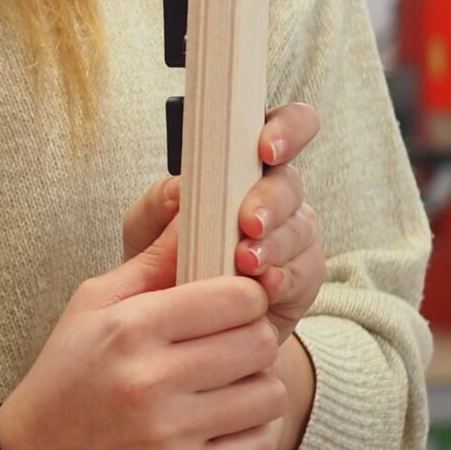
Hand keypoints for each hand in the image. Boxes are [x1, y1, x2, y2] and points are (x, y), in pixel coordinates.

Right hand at [0, 217, 286, 449]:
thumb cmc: (68, 372)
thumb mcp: (95, 303)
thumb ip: (153, 260)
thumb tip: (193, 208)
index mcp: (129, 328)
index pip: (234, 298)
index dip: (245, 295)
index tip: (233, 301)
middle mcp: (149, 380)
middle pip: (258, 343)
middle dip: (254, 336)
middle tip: (233, 341)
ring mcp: (167, 434)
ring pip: (268, 394)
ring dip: (257, 384)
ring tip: (229, 381)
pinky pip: (257, 445)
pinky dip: (253, 429)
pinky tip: (226, 419)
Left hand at [119, 102, 325, 341]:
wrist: (183, 321)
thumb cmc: (164, 259)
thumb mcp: (146, 229)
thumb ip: (157, 203)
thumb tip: (179, 188)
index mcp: (242, 168)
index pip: (281, 128)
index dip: (285, 130)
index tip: (264, 148)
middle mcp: (276, 196)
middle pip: (291, 183)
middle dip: (270, 201)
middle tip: (248, 223)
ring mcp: (294, 236)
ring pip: (301, 228)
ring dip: (274, 244)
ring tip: (246, 262)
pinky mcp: (303, 276)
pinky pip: (305, 272)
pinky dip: (283, 278)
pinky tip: (264, 285)